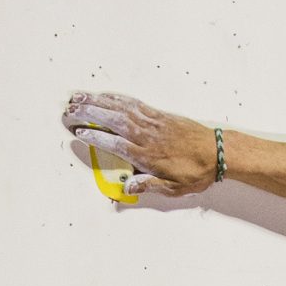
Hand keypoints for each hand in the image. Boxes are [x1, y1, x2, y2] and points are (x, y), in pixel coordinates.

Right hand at [62, 91, 218, 197]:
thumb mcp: (173, 188)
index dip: (96, 136)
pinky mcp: (158, 114)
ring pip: (120, 108)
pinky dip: (116, 97)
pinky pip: (133, 103)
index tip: (79, 132)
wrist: (217, 152)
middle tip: (68, 110)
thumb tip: (126, 189)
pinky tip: (103, 95)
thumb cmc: (196, 172)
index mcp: (147, 156)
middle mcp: (146, 135)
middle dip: (89, 113)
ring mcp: (151, 122)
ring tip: (77, 97)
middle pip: (112, 120)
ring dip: (97, 101)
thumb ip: (147, 186)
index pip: (116, 143)